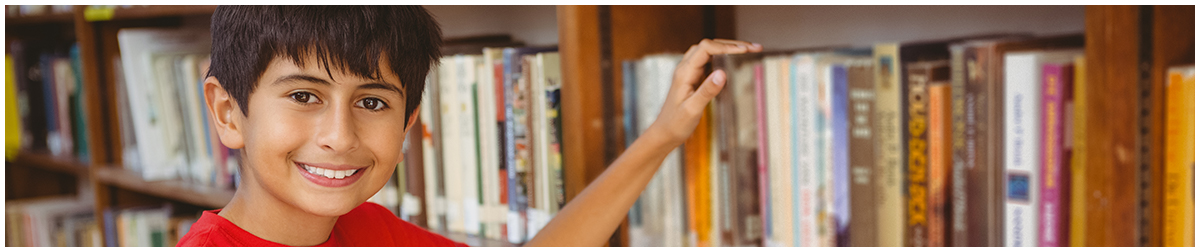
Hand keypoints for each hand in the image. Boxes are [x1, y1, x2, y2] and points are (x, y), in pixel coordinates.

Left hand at [646, 39, 762, 145]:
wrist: (664, 133)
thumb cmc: (676, 123)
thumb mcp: (692, 109)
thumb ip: (707, 91)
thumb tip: (722, 73)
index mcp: (684, 72)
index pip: (706, 48)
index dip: (726, 46)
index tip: (745, 50)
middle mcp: (685, 68)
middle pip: (709, 45)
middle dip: (732, 44)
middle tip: (754, 47)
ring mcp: (689, 71)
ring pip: (709, 51)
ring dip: (728, 48)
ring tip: (749, 51)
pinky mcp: (693, 77)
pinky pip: (709, 61)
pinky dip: (724, 57)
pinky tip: (735, 61)